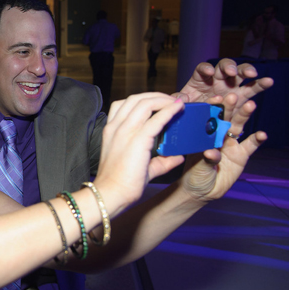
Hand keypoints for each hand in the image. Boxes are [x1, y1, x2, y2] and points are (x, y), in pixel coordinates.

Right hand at [95, 93, 184, 211]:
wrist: (110, 194)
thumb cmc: (120, 183)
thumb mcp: (142, 167)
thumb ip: (160, 160)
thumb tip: (177, 157)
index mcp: (112, 130)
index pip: (125, 105)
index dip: (144, 100)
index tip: (161, 103)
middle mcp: (116, 127)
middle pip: (136, 98)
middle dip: (156, 95)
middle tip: (172, 99)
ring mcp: (124, 131)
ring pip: (144, 102)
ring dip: (163, 99)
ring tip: (177, 102)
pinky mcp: (137, 139)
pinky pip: (155, 118)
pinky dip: (168, 110)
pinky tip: (178, 109)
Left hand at [173, 58, 273, 116]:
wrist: (203, 125)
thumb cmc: (192, 112)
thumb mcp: (184, 107)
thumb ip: (180, 101)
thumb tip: (180, 99)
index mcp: (200, 79)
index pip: (203, 69)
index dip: (206, 69)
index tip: (209, 72)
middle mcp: (217, 79)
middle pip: (223, 67)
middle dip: (228, 67)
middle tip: (231, 72)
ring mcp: (231, 85)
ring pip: (240, 73)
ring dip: (245, 70)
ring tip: (252, 73)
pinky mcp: (242, 95)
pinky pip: (252, 88)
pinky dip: (261, 84)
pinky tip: (268, 81)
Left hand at [180, 95, 265, 202]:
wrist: (202, 190)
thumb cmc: (194, 174)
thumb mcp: (196, 166)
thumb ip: (205, 159)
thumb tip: (211, 152)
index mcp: (202, 133)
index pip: (207, 117)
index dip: (211, 107)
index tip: (214, 98)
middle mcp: (217, 135)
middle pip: (224, 117)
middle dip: (228, 106)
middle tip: (232, 96)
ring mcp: (230, 143)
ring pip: (238, 126)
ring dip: (244, 115)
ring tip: (250, 105)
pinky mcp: (241, 154)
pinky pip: (250, 145)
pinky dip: (256, 139)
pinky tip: (261, 134)